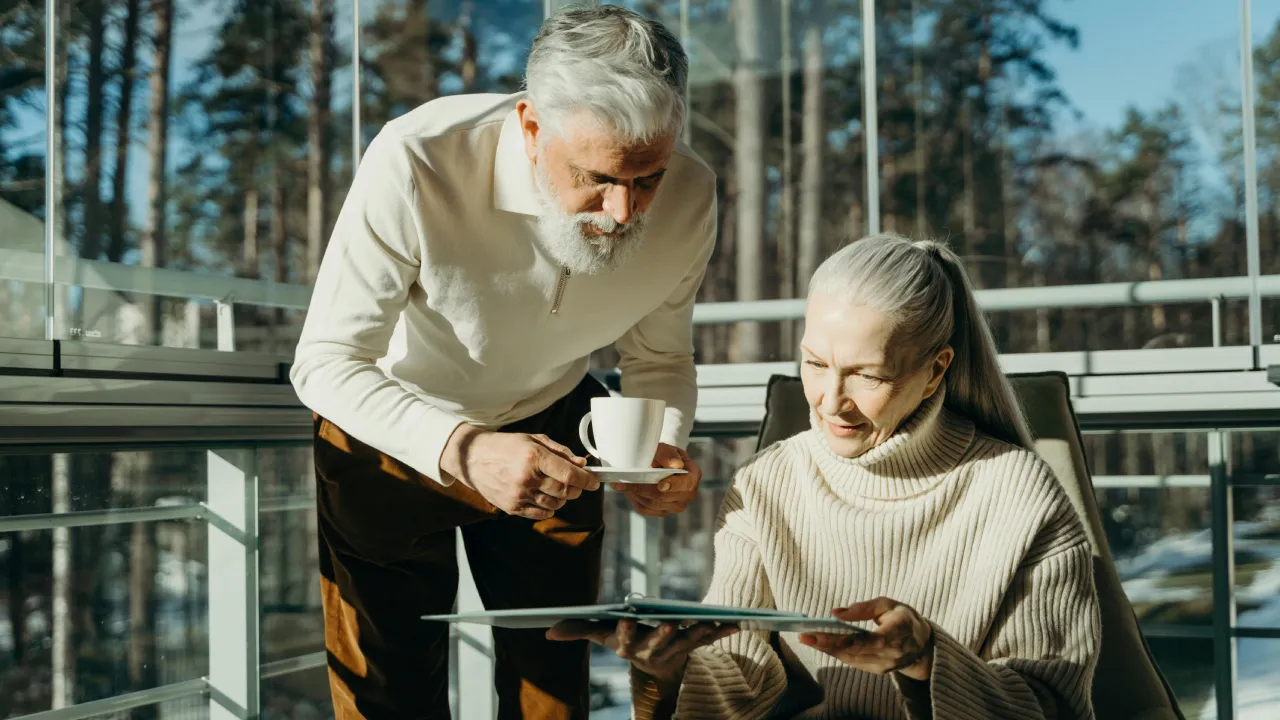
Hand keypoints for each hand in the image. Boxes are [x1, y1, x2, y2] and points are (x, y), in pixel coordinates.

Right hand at [439, 425, 599, 519]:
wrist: (473, 458)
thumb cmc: (506, 446)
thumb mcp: (534, 440)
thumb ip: (560, 452)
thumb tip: (582, 464)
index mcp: (533, 457)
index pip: (569, 474)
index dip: (586, 480)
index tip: (594, 482)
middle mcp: (526, 477)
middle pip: (565, 491)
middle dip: (576, 488)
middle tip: (576, 483)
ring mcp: (518, 495)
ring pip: (555, 504)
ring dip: (563, 498)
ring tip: (557, 487)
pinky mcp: (511, 507)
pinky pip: (541, 513)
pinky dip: (549, 507)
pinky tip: (545, 496)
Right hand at [547, 618, 736, 684]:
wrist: (655, 667)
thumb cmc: (626, 642)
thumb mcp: (602, 637)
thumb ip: (578, 631)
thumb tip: (548, 632)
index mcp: (630, 647)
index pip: (625, 640)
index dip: (626, 632)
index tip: (626, 620)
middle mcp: (653, 650)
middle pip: (659, 644)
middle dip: (665, 635)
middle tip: (671, 624)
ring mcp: (675, 649)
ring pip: (688, 642)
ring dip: (700, 633)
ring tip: (711, 622)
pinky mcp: (693, 646)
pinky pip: (709, 639)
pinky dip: (722, 632)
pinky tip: (736, 623)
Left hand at [613, 443, 701, 517]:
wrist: (662, 465)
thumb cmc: (665, 456)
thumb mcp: (667, 450)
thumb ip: (669, 455)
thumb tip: (675, 464)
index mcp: (693, 478)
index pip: (685, 484)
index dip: (672, 485)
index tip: (660, 485)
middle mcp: (687, 495)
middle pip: (663, 497)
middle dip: (643, 488)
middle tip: (625, 480)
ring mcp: (674, 506)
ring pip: (651, 504)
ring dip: (635, 493)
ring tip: (620, 483)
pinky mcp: (661, 512)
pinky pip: (645, 509)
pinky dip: (634, 499)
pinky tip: (626, 489)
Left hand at [798, 598, 934, 681]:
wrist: (921, 645)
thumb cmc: (903, 618)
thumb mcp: (888, 604)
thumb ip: (864, 608)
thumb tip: (836, 613)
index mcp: (901, 630)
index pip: (877, 639)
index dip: (857, 640)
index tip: (836, 635)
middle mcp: (894, 652)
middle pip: (858, 650)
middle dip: (830, 643)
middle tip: (806, 635)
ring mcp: (886, 664)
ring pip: (852, 658)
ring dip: (827, 649)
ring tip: (806, 638)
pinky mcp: (878, 670)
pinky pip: (853, 662)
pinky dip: (835, 653)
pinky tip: (819, 644)